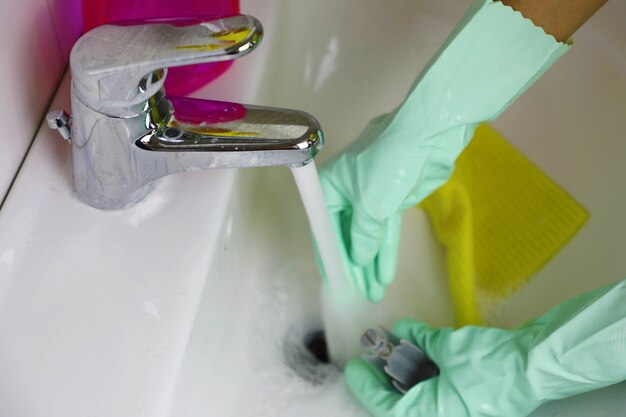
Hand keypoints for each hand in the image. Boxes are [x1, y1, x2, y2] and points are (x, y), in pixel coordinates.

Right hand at [319, 0, 569, 301]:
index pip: (324, 231)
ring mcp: (371, 196)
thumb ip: (363, 237)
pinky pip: (385, 230)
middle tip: (360, 295)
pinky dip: (386, 251)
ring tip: (374, 293)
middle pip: (346, 236)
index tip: (336, 283)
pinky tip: (385, 274)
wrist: (427, 134)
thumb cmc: (388, 166)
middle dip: (354, 266)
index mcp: (330, 188)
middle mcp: (346, 193)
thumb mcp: (370, 205)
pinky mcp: (393, 199)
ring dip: (371, 264)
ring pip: (368, 236)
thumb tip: (359, 259)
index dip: (330, 258)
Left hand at [345, 279, 625, 416]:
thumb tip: (400, 331)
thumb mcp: (448, 347)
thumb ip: (419, 340)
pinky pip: (436, 399)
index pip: (386, 407)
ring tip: (391, 355)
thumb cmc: (492, 361)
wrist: (536, 366)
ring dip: (402, 381)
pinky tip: (417, 358)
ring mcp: (457, 414)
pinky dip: (423, 381)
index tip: (354, 367)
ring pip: (418, 402)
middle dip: (382, 383)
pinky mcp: (468, 408)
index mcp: (432, 413)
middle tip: (370, 361)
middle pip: (400, 407)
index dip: (365, 386)